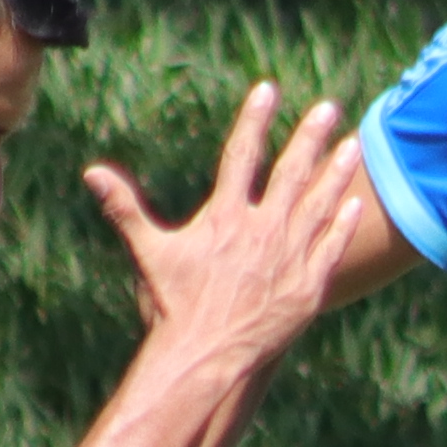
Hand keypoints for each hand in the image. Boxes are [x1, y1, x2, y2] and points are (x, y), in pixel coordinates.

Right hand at [92, 82, 363, 370]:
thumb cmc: (173, 306)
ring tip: (352, 145)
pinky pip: (330, 248)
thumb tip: (91, 172)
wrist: (206, 357)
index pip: (241, 156)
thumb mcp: (149, 253)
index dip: (254, 120)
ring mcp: (289, 258)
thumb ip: (125, 208)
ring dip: (337, 173)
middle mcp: (262, 231)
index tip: (268, 89)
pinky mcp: (307, 287)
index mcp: (225, 218)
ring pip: (320, 205)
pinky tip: (355, 203)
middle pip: (292, 173)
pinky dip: (342, 225)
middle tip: (329, 107)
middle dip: (310, 137)